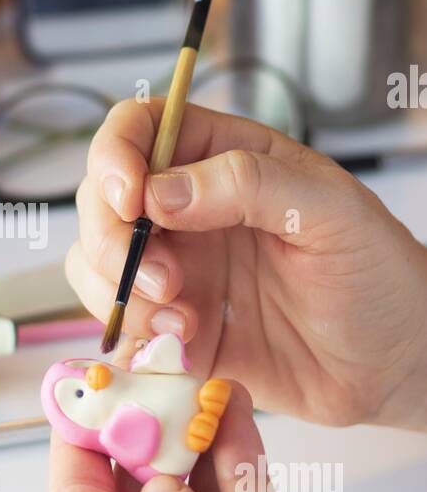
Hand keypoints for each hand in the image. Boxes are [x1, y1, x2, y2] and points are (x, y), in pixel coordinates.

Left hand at [46, 389, 426, 491]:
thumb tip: (168, 475)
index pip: (74, 490)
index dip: (83, 428)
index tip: (92, 372)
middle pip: (137, 487)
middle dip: (149, 425)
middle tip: (163, 363)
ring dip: (200, 438)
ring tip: (205, 376)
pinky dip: (243, 470)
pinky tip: (238, 419)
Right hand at [69, 99, 426, 429]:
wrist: (395, 363)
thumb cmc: (377, 274)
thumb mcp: (330, 210)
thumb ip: (248, 185)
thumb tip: (160, 190)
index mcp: (224, 159)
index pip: (141, 128)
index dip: (116, 154)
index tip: (130, 198)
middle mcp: (189, 211)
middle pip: (101, 199)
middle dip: (111, 239)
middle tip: (164, 280)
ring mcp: (178, 270)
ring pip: (96, 264)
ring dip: (121, 294)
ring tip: (181, 322)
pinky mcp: (175, 330)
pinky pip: (121, 326)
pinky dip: (132, 338)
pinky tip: (183, 347)